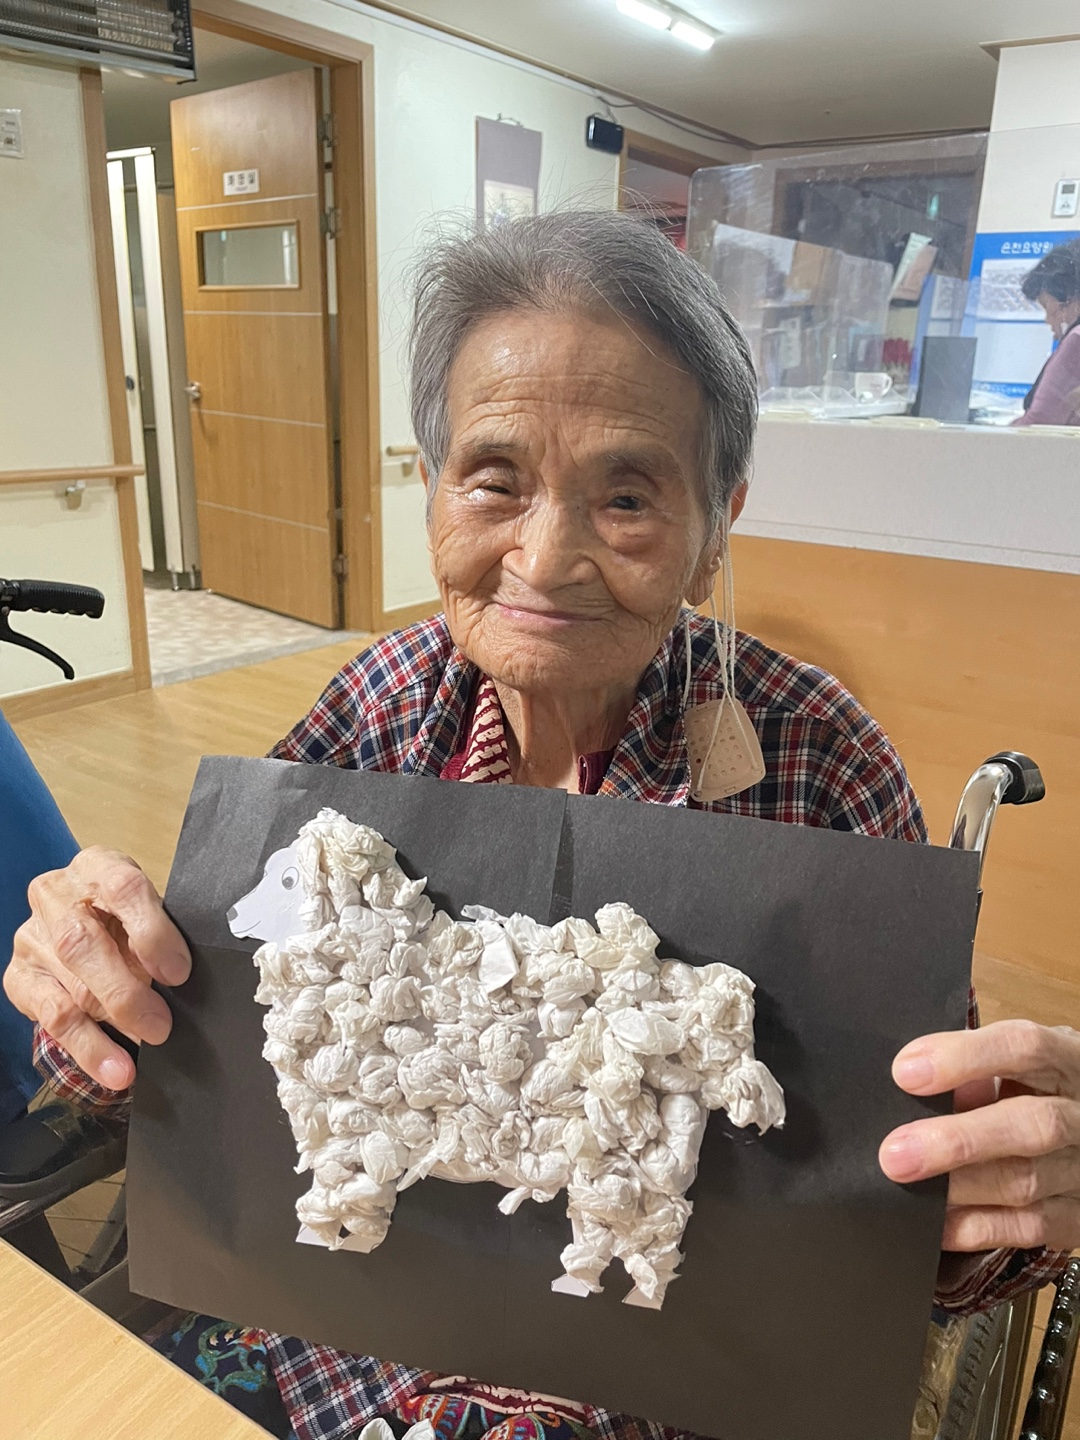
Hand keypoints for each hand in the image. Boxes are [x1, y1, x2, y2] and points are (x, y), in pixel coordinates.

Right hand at [3, 847, 190, 1090]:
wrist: (83, 920)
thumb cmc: (129, 917)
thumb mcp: (149, 912)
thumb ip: (160, 937)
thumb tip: (180, 985)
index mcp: (98, 866)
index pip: (123, 889)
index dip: (152, 932)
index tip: (178, 972)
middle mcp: (57, 896)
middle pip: (84, 944)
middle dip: (125, 992)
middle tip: (160, 1026)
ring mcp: (32, 937)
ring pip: (68, 987)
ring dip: (107, 1029)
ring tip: (137, 1058)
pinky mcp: (19, 977)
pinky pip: (51, 1017)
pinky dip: (87, 1048)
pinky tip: (112, 1069)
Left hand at [879, 1019, 1079, 1251]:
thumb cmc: (1038, 1089)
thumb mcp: (1018, 1066)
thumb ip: (978, 1070)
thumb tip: (917, 1080)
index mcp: (1067, 1062)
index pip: (1024, 1048)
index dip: (965, 1058)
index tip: (906, 1073)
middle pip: (1031, 1124)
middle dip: (957, 1139)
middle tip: (896, 1152)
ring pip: (1026, 1180)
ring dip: (959, 1185)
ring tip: (908, 1183)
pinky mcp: (1077, 1216)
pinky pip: (1029, 1227)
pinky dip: (977, 1226)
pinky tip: (937, 1221)